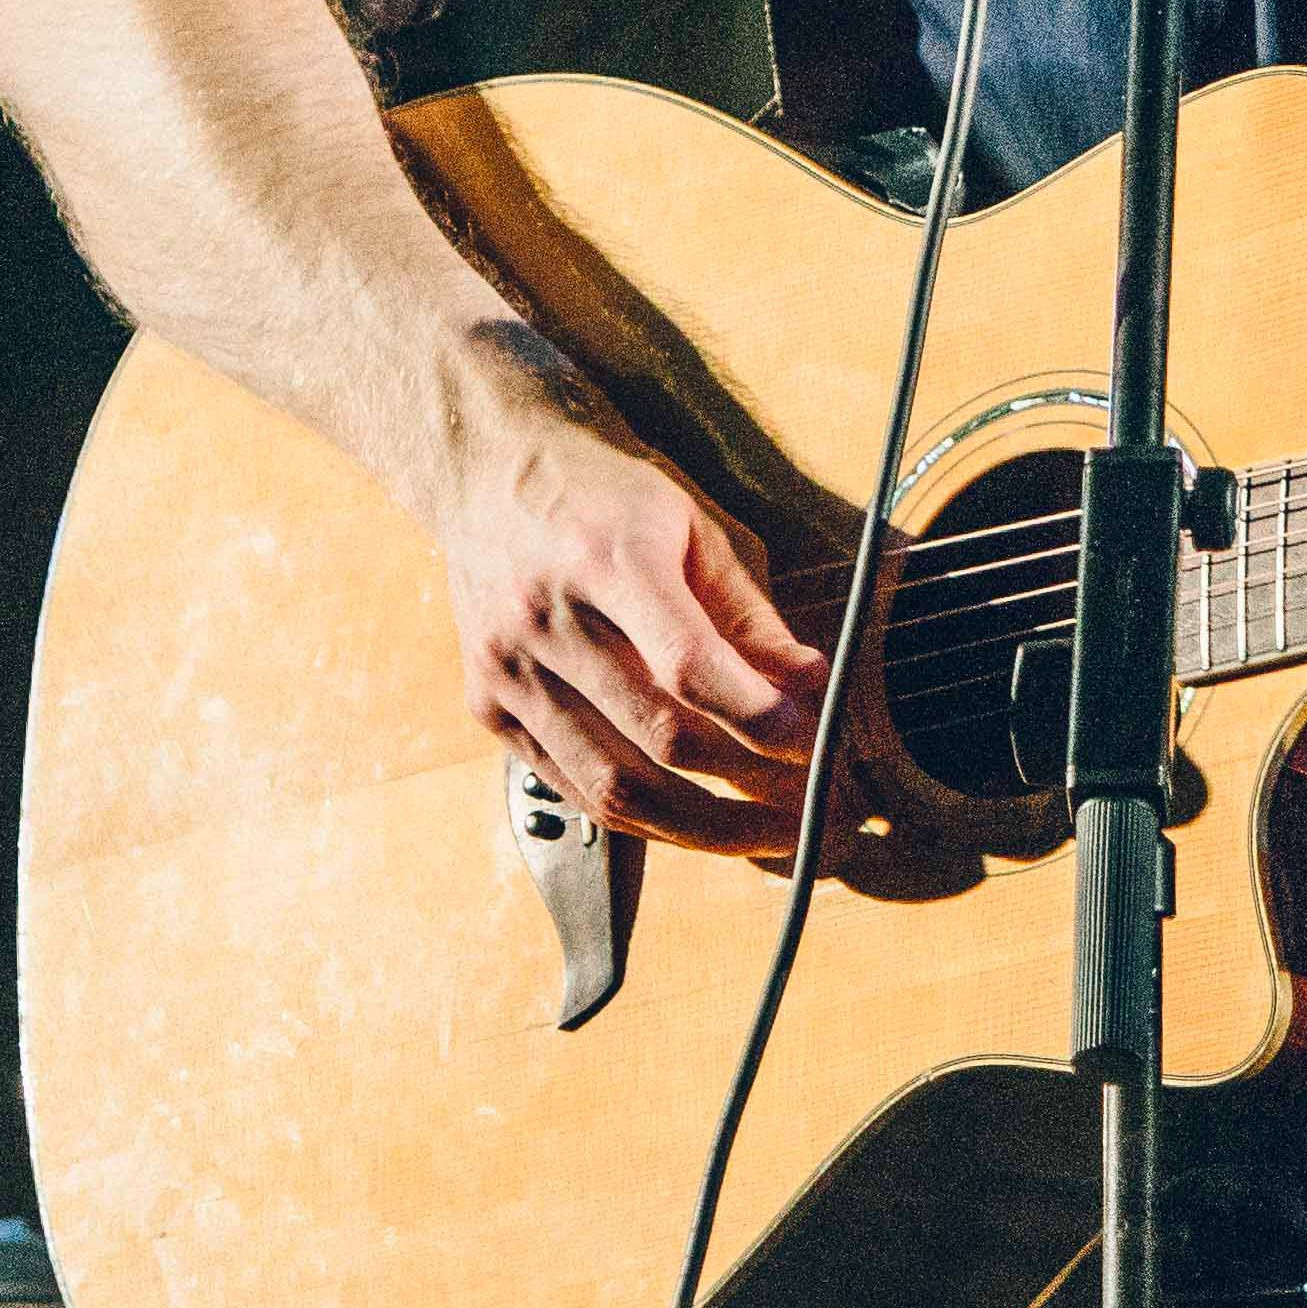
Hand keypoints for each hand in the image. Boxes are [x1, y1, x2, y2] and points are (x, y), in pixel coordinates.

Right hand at [428, 330, 825, 858]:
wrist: (487, 472)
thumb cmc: (602, 497)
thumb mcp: (692, 526)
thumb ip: (751, 616)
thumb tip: (815, 690)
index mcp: (604, 559)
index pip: (690, 667)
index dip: (763, 720)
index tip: (820, 747)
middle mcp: (545, 621)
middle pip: (657, 739)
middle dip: (751, 789)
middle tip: (817, 808)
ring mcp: (507, 672)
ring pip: (612, 788)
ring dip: (701, 830)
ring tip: (767, 835)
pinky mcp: (487, 708)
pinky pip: (572, 790)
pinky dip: (642, 818)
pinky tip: (695, 820)